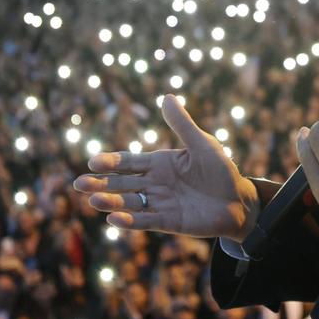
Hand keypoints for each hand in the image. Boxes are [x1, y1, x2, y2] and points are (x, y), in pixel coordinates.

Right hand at [74, 94, 259, 241]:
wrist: (239, 201)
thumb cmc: (221, 170)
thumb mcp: (202, 144)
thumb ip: (183, 124)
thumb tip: (167, 96)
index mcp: (159, 163)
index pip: (128, 162)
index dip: (110, 162)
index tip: (93, 162)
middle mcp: (155, 183)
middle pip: (122, 183)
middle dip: (101, 184)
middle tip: (79, 184)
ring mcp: (160, 203)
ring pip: (130, 203)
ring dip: (111, 202)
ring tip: (94, 201)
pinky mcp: (169, 221)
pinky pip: (146, 221)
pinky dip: (130, 221)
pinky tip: (113, 220)